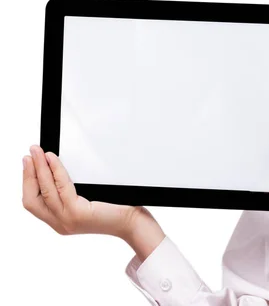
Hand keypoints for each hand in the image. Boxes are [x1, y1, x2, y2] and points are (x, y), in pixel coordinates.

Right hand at [22, 145, 150, 240]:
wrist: (133, 222)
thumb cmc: (116, 208)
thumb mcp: (88, 200)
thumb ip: (71, 191)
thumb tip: (58, 167)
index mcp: (60, 221)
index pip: (34, 202)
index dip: (28, 182)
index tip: (28, 163)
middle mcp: (60, 223)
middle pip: (32, 198)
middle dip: (28, 173)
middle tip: (30, 153)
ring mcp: (66, 220)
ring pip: (44, 191)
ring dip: (38, 168)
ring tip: (37, 152)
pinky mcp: (77, 213)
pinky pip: (61, 187)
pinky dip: (55, 170)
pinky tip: (53, 159)